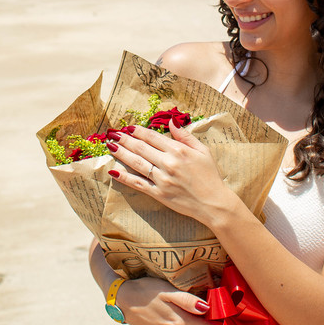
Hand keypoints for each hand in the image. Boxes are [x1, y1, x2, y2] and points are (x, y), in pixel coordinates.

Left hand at [107, 123, 235, 225]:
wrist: (213, 203)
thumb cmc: (210, 176)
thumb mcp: (203, 151)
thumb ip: (185, 136)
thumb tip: (171, 122)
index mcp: (178, 151)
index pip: (153, 137)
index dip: (139, 131)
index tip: (128, 127)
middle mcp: (168, 163)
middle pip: (141, 148)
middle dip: (125, 139)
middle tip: (113, 133)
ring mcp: (162, 179)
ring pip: (136, 163)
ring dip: (121, 153)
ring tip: (110, 146)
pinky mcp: (158, 194)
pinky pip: (138, 184)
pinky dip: (124, 178)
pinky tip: (113, 172)